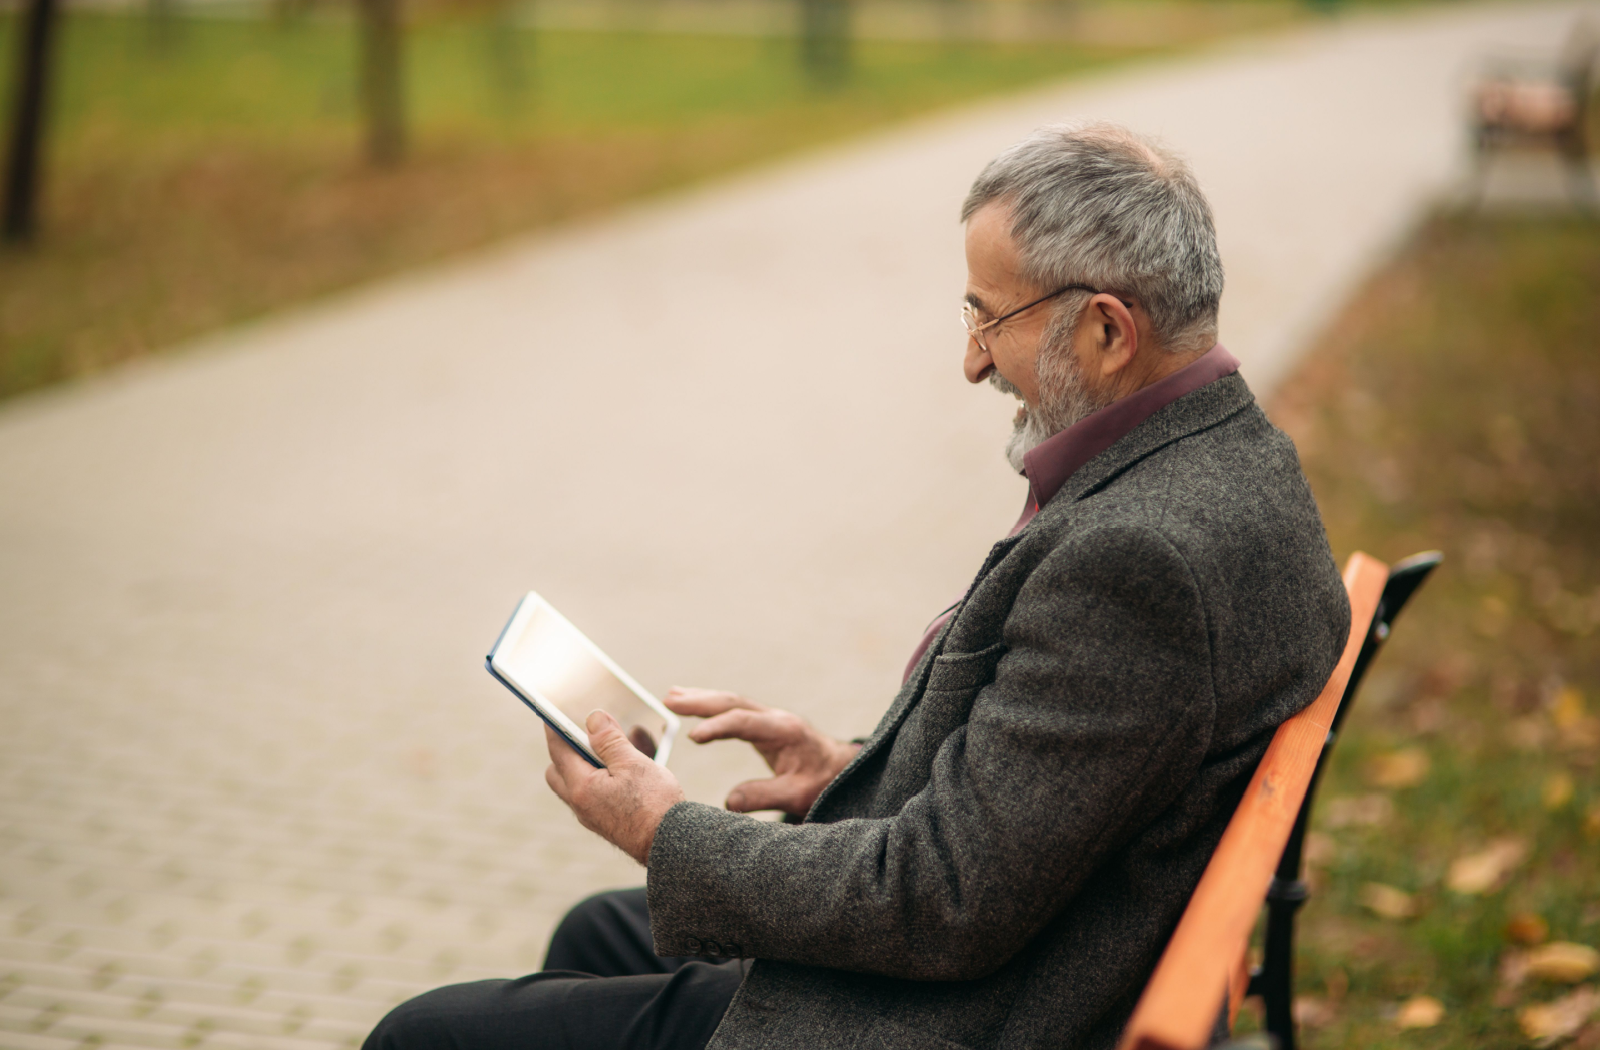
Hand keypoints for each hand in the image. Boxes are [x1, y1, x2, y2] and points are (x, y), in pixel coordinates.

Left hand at [544, 711, 686, 865]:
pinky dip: (595, 781)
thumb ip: (610, 740)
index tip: (550, 712)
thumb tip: (593, 719)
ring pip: (574, 786)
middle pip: (558, 772)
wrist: (671, 845)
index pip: (558, 750)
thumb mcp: (633, 764)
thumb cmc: (654, 804)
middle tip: (579, 733)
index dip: (554, 728)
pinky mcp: (605, 824)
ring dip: (581, 766)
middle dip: (563, 751)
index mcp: (581, 787)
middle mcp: (580, 804)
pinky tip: (618, 773)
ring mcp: (592, 817)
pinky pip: (590, 797)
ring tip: (604, 750)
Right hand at [664, 688, 859, 817]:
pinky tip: (692, 704)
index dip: (717, 727)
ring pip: (732, 702)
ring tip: (671, 696)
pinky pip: (734, 710)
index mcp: (784, 731)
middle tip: (668, 700)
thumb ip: (765, 796)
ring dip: (702, 698)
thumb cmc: (824, 781)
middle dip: (700, 701)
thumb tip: (729, 802)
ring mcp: (769, 718)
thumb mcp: (799, 795)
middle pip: (733, 703)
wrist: (842, 768)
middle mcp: (775, 718)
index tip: (692, 736)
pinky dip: (711, 706)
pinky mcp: (764, 723)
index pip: (744, 722)